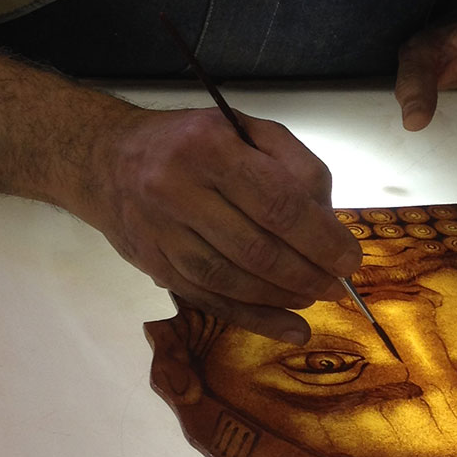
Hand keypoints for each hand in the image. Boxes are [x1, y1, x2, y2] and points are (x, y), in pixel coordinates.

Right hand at [84, 108, 360, 342]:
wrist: (107, 160)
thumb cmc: (190, 141)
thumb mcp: (246, 129)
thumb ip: (294, 166)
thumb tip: (329, 222)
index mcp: (208, 147)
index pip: (277, 203)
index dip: (320, 238)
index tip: (349, 258)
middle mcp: (177, 190)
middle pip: (255, 248)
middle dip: (307, 274)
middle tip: (338, 285)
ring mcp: (160, 232)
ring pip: (231, 280)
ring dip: (281, 298)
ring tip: (314, 299)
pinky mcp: (153, 265)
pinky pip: (209, 300)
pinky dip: (253, 319)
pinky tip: (288, 327)